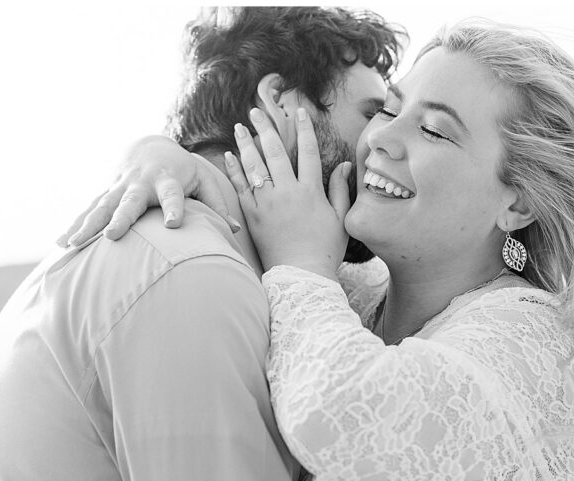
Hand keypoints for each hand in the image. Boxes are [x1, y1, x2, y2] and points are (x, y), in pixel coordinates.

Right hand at [57, 135, 237, 247]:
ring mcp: (120, 188)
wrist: (149, 146)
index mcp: (168, 180)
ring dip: (87, 225)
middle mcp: (141, 184)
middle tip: (111, 236)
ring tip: (73, 245)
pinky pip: (88, 211)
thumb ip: (218, 204)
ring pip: (102, 207)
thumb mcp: (204, 180)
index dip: (173, 207)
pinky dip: (75, 225)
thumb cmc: (184, 169)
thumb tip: (236, 230)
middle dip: (120, 218)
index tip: (173, 223)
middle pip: (130, 202)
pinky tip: (60, 244)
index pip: (173, 195)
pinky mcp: (106, 194)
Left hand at [223, 107, 350, 278]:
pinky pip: (241, 188)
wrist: (302, 276)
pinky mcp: (253, 217)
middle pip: (275, 152)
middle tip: (256, 111)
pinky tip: (229, 156)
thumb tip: (345, 165)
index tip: (298, 111)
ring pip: (255, 166)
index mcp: (311, 191)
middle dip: (265, 128)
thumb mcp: (340, 219)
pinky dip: (234, 171)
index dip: (304, 129)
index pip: (308, 151)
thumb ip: (341, 190)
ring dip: (246, 144)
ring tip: (239, 127)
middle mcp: (288, 193)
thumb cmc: (325, 250)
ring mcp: (268, 204)